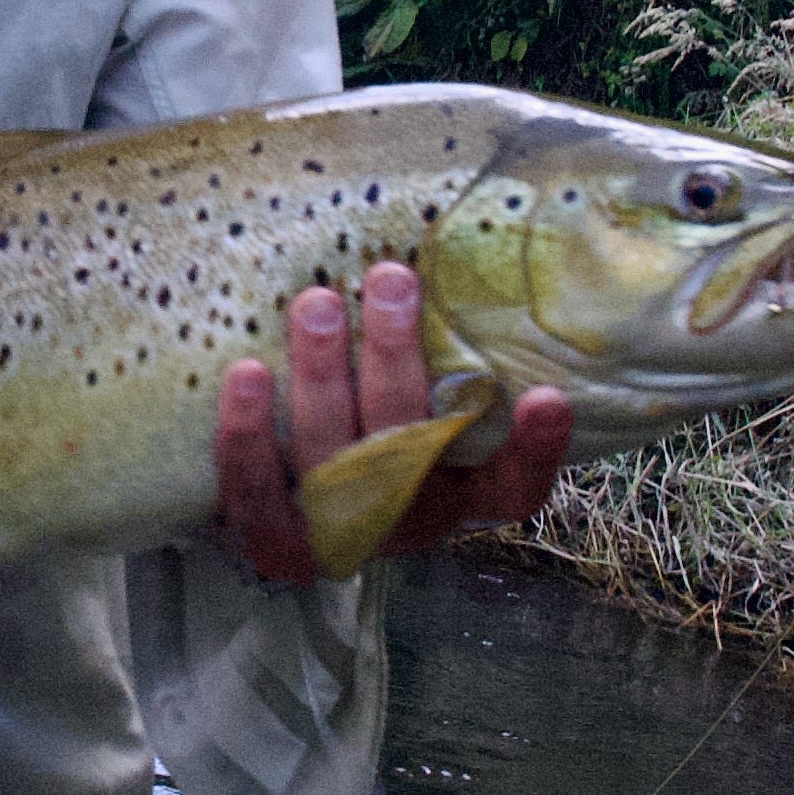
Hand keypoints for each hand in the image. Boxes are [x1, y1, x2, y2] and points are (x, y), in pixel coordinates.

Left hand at [213, 260, 572, 586]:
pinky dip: (247, 436)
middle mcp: (412, 518)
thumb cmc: (377, 425)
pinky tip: (245, 373)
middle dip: (394, 357)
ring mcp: (343, 535)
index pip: (515, 487)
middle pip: (409, 449)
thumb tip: (446, 250)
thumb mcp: (425, 398)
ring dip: (322, 376)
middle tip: (388, 279)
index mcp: (465, 494)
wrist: (296, 510)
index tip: (548, 396)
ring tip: (316, 303)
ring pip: (333, 459)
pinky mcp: (277, 544)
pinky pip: (257, 494)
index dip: (535, 451)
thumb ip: (446, 353)